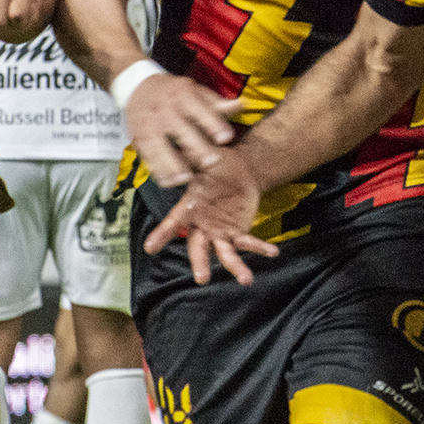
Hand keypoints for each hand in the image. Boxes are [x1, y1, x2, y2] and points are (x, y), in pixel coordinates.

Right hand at [125, 73, 242, 186]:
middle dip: (196, 146)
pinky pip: (147, 156)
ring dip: (172, 163)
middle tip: (212, 162)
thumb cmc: (176, 94)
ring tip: (185, 178)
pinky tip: (168, 181)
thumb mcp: (196, 92)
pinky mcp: (139, 138)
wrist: (139, 88)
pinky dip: (156, 170)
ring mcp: (150, 125)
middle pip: (180, 129)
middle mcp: (165, 109)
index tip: (227, 138)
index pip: (200, 109)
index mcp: (183, 95)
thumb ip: (217, 104)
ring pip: (160, 146)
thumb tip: (242, 105)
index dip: (213, 123)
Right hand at [142, 151, 279, 283]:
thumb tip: (179, 144)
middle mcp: (201, 224)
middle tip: (201, 278)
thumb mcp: (204, 158)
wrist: (241, 169)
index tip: (150, 248)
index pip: (172, 222)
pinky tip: (273, 252)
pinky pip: (248, 244)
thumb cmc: (218, 163)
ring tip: (245, 279)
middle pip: (198, 247)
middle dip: (199, 263)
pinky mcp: (237, 233)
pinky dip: (260, 248)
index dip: (161, 235)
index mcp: (189, 207)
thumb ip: (191, 156)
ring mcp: (220, 232)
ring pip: (224, 253)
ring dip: (235, 267)